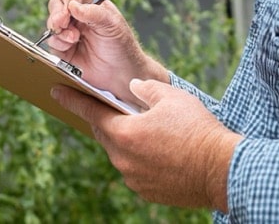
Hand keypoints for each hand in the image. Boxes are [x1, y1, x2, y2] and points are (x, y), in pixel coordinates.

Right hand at [43, 0, 165, 100]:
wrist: (120, 74)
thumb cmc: (121, 46)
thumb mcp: (112, 24)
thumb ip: (94, 12)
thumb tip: (73, 5)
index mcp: (90, 1)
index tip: (72, 1)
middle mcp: (77, 13)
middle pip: (56, 1)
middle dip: (58, 11)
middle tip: (64, 20)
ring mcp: (68, 30)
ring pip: (51, 21)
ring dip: (59, 28)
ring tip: (74, 37)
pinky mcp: (62, 48)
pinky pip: (51, 40)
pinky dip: (58, 41)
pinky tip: (71, 46)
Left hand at [52, 78, 238, 210]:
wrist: (221, 169)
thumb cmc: (197, 130)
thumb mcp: (172, 97)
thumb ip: (146, 89)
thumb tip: (133, 87)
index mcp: (125, 133)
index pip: (92, 112)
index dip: (74, 100)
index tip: (57, 92)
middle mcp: (124, 159)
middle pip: (106, 134)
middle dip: (106, 120)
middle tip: (112, 107)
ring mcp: (134, 178)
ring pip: (122, 153)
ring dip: (128, 140)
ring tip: (150, 130)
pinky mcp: (147, 191)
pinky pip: (136, 170)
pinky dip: (142, 158)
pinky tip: (160, 151)